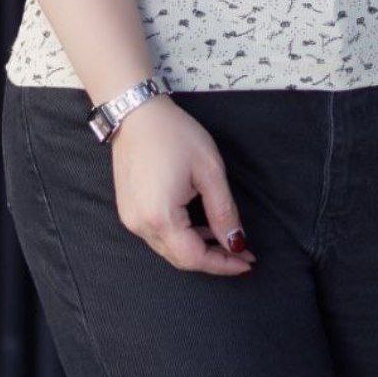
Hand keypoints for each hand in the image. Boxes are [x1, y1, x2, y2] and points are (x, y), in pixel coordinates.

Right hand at [109, 96, 257, 275]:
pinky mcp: (129, 210)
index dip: (223, 264)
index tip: (248, 261)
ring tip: (225, 238)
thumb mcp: (209, 170)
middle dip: (214, 259)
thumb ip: (223, 212)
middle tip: (243, 252)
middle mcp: (140, 224)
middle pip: (181, 258)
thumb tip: (236, 243)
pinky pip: (158, 235)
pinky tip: (200, 225)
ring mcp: (131, 218)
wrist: (135, 113)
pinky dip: (181, 236)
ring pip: (169, 249)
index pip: (195, 258)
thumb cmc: (173, 134)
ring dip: (198, 248)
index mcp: (160, 216)